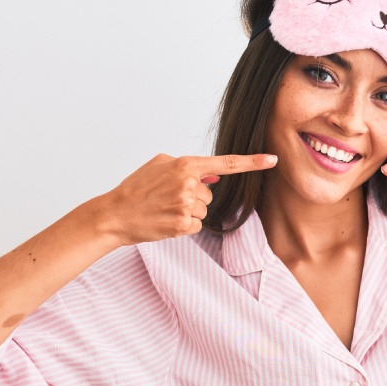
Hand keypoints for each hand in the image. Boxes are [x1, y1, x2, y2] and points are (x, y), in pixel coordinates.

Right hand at [103, 153, 277, 244]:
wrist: (115, 213)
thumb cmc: (136, 188)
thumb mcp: (159, 165)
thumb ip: (188, 167)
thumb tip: (215, 176)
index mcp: (185, 165)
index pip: (226, 163)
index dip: (252, 162)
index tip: (272, 159)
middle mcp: (189, 184)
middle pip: (210, 195)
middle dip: (193, 197)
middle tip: (167, 198)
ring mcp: (186, 205)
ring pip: (204, 211)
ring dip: (188, 212)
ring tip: (165, 209)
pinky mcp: (182, 225)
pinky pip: (196, 225)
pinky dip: (183, 226)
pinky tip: (166, 221)